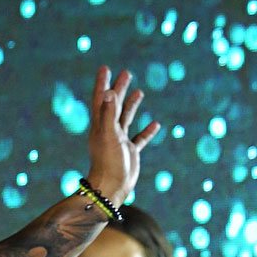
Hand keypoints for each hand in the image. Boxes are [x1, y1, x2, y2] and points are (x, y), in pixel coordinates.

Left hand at [84, 65, 159, 205]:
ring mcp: (119, 141)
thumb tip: (108, 92)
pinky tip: (155, 124)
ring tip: (139, 91)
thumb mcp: (108, 135)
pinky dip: (147, 131)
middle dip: (119, 89)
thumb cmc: (108, 163)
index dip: (102, 83)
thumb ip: (108, 114)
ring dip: (131, 105)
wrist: (112, 188)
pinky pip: (139, 138)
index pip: (101, 99)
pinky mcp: (129, 152)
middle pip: (114, 105)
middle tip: (126, 73)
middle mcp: (108, 131)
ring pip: (126, 118)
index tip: (105, 68)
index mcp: (101, 125)